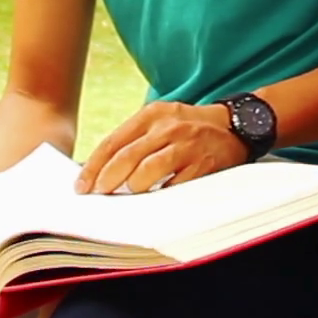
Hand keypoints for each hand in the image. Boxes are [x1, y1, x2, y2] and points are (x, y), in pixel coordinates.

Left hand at [74, 101, 247, 193]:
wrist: (235, 125)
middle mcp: (167, 127)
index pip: (114, 141)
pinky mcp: (203, 163)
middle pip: (127, 156)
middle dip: (107, 179)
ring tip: (126, 197)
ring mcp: (186, 145)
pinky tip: (153, 203)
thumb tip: (102, 171)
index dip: (94, 166)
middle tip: (97, 196)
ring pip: (149, 169)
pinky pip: (176, 184)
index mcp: (152, 115)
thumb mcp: (162, 121)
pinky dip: (162, 195)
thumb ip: (135, 140)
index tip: (82, 185)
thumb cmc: (190, 127)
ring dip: (133, 187)